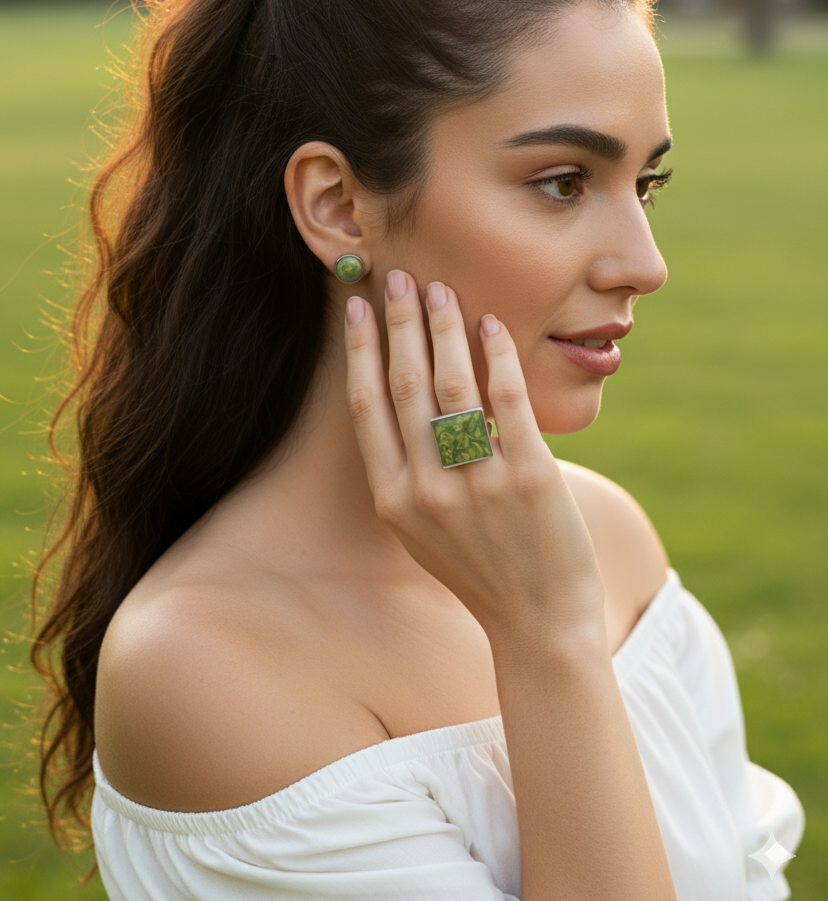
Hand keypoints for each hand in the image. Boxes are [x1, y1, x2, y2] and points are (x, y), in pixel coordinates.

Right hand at [343, 270, 605, 644]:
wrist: (539, 623)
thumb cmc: (480, 570)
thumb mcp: (422, 530)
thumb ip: (407, 473)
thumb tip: (404, 398)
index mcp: (393, 500)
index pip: (367, 407)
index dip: (362, 350)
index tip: (360, 307)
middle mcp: (427, 490)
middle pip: (405, 385)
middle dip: (400, 323)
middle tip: (400, 277)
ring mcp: (478, 484)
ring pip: (453, 385)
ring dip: (444, 329)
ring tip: (442, 291)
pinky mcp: (528, 477)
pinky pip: (507, 401)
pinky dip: (498, 356)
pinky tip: (491, 325)